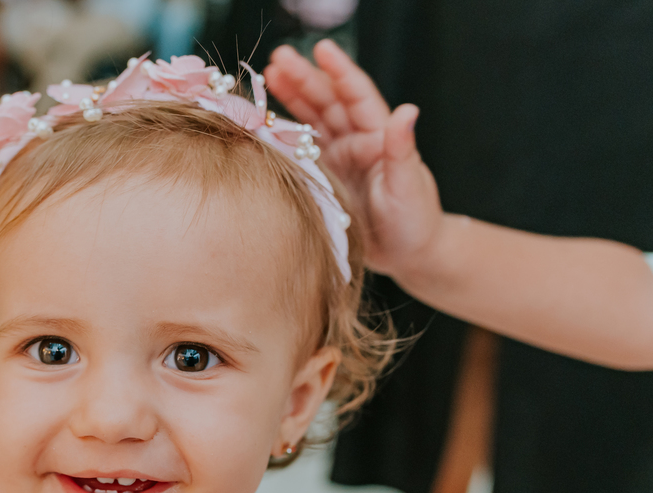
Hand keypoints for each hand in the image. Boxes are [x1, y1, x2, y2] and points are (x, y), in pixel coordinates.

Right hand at [264, 40, 445, 278]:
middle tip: (278, 57)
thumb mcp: (408, 186)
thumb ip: (401, 150)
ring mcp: (339, 159)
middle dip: (304, 78)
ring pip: (312, 120)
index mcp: (377, 138)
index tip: (321, 49)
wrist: (410, 256)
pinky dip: (284, 133)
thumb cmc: (415, 222)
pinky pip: (301, 150)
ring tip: (269, 76)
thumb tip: (407, 111)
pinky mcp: (325, 178)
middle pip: (328, 101)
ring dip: (292, 97)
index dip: (338, 71)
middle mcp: (357, 142)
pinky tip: (265, 120)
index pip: (355, 96)